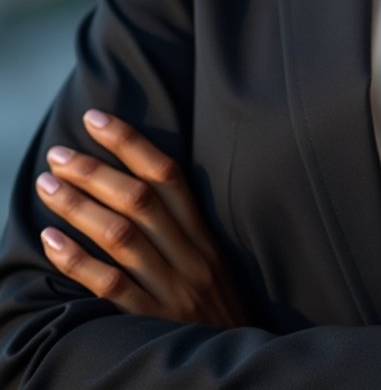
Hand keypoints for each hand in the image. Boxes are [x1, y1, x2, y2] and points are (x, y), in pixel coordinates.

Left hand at [35, 109, 246, 327]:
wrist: (236, 359)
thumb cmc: (216, 309)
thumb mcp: (212, 262)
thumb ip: (181, 229)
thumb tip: (136, 184)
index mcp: (204, 235)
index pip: (168, 175)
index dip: (131, 143)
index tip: (96, 119)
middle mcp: (191, 255)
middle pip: (139, 200)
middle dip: (95, 171)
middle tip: (58, 155)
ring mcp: (172, 289)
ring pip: (121, 237)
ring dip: (79, 207)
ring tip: (47, 186)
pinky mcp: (153, 322)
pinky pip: (111, 286)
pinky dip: (78, 261)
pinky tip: (51, 240)